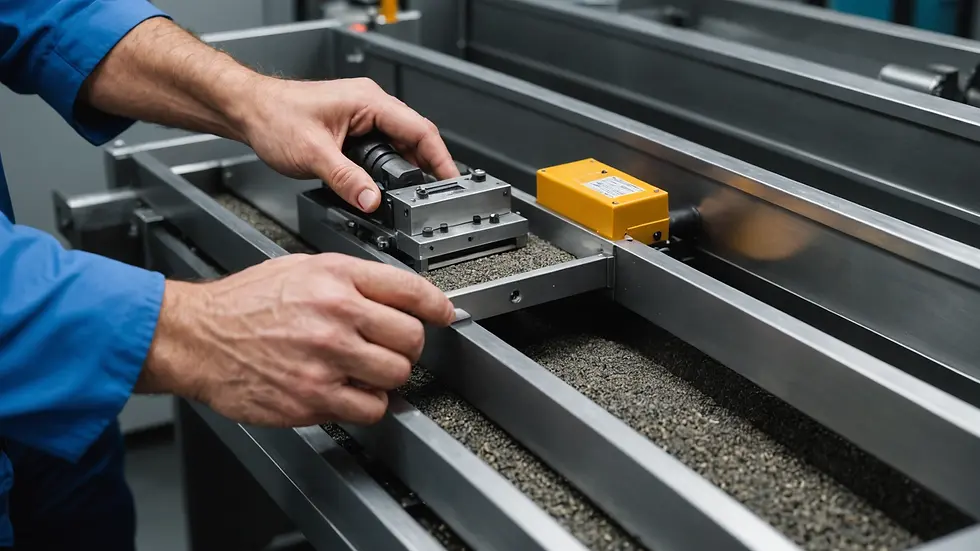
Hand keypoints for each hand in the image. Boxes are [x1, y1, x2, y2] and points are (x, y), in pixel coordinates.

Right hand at [139, 253, 454, 426]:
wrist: (197, 337)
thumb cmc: (243, 303)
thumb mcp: (301, 268)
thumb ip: (351, 279)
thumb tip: (396, 293)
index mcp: (336, 279)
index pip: (410, 290)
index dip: (436, 305)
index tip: (444, 314)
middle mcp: (336, 316)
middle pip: (411, 339)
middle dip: (407, 346)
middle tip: (392, 347)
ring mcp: (326, 360)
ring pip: (396, 376)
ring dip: (388, 376)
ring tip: (367, 370)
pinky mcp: (313, 398)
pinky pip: (370, 409)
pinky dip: (367, 404)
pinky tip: (350, 392)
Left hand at [240, 77, 459, 211]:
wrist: (248, 111)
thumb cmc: (274, 117)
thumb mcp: (314, 154)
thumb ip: (346, 179)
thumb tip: (371, 200)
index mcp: (369, 102)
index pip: (420, 130)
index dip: (440, 159)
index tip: (451, 181)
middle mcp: (370, 106)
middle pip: (415, 138)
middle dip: (426, 168)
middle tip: (434, 197)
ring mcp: (363, 117)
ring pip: (399, 145)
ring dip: (407, 170)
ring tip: (414, 196)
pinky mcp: (353, 129)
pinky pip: (382, 149)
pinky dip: (389, 169)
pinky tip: (387, 186)